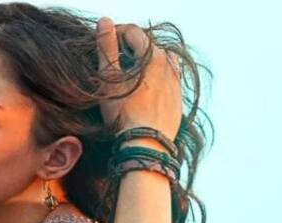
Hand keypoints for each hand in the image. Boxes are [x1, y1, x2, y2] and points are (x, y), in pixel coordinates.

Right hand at [96, 18, 182, 140]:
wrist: (146, 143)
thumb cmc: (123, 112)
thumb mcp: (108, 79)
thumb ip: (106, 48)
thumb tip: (105, 21)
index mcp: (152, 55)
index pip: (133, 32)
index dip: (115, 33)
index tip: (103, 43)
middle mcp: (168, 64)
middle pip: (147, 45)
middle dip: (129, 48)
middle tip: (113, 60)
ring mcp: (175, 81)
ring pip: (159, 61)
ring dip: (144, 62)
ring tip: (129, 75)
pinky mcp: (178, 98)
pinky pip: (167, 79)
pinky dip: (154, 78)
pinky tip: (143, 90)